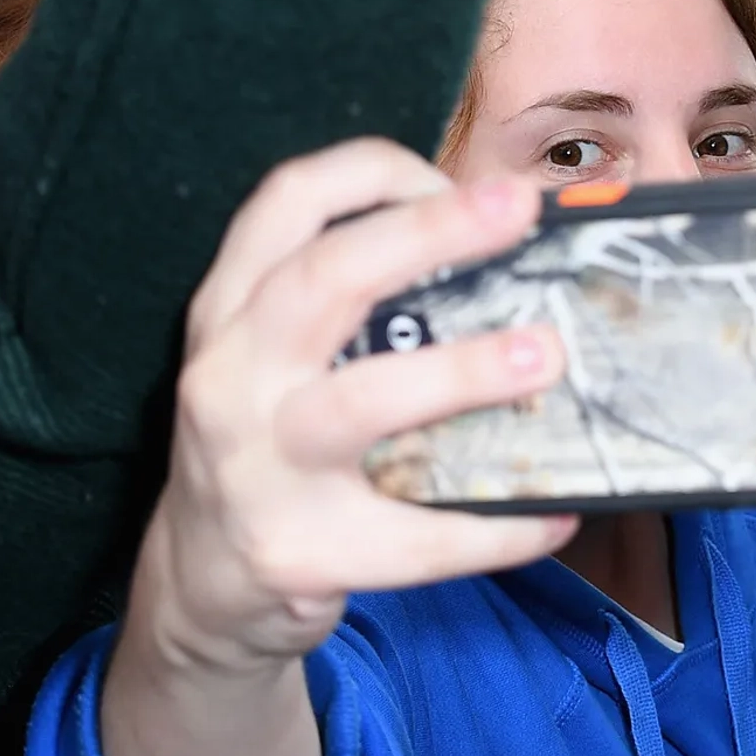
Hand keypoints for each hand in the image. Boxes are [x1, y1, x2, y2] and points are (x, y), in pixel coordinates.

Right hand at [102, 140, 578, 755]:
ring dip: (462, 372)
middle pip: (326, 278)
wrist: (200, 583)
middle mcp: (232, 374)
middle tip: (519, 213)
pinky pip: (413, 537)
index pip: (288, 201)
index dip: (377, 172)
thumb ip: (355, 300)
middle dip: (430, 233)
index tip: (461, 179)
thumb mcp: (272, 355)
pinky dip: (493, 527)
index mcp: (232, 309)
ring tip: (544, 354)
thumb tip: (510, 252)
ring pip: (362, 402)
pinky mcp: (296, 551)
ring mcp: (259, 466)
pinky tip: (555, 514)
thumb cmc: (269, 443)